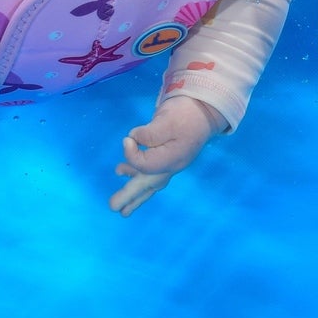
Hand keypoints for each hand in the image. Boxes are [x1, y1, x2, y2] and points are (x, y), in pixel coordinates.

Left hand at [111, 96, 224, 216]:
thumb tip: (132, 140)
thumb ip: (149, 133)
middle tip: (112, 207)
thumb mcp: (167, 120)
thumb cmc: (187, 113)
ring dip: (135, 194)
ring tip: (120, 208)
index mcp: (172, 159)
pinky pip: (151, 173)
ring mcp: (171, 163)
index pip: (145, 165)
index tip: (128, 139)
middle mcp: (171, 165)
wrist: (205, 110)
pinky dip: (138, 176)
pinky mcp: (167, 157)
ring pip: (150, 183)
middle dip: (130, 196)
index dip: (131, 153)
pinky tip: (123, 172)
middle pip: (148, 184)